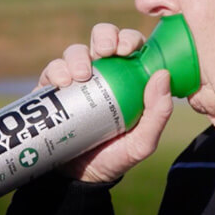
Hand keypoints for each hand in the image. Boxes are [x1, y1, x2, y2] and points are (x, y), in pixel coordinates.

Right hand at [36, 24, 173, 182]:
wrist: (79, 178)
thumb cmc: (116, 155)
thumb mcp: (142, 141)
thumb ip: (158, 113)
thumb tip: (162, 75)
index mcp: (127, 77)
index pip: (130, 46)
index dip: (129, 38)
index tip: (127, 49)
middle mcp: (102, 72)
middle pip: (102, 38)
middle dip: (104, 36)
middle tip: (106, 51)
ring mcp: (76, 79)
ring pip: (75, 51)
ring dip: (78, 56)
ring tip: (82, 75)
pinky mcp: (52, 90)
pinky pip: (52, 70)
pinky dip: (57, 70)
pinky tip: (62, 82)